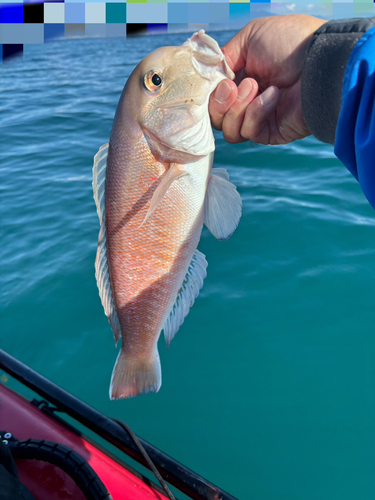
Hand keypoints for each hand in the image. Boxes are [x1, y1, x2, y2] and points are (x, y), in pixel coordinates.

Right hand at [209, 15, 326, 144]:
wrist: (319, 61)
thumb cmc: (290, 43)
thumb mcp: (250, 37)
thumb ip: (224, 57)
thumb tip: (208, 75)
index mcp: (241, 78)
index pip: (213, 97)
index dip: (209, 93)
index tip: (213, 82)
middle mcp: (247, 101)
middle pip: (216, 118)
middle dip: (219, 103)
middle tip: (233, 86)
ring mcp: (258, 119)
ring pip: (228, 129)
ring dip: (237, 107)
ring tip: (256, 86)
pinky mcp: (269, 133)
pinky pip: (248, 132)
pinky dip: (256, 113)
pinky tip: (273, 95)